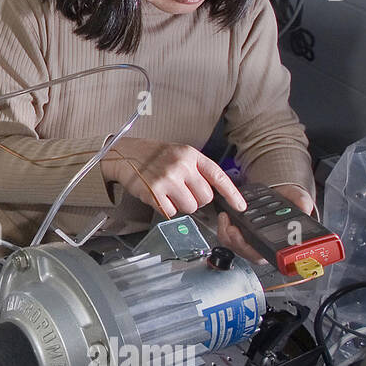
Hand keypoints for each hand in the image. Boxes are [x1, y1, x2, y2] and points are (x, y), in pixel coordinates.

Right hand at [100, 137, 246, 217]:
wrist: (125, 154)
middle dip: (196, 200)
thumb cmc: (154, 156)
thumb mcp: (179, 154)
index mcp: (191, 155)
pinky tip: (158, 196)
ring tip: (169, 193)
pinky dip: (165, 208)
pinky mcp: (154, 192)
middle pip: (205, 197)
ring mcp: (168, 179)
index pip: (218, 176)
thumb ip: (196, 170)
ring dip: (181, 205)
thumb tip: (213, 192)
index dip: (232, 194)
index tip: (240, 207)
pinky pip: (170, 212)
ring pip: (189, 207)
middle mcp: (182, 166)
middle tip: (183, 192)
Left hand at [216, 183, 314, 264]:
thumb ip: (302, 203)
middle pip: (245, 253)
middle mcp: (263, 246)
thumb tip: (304, 208)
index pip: (265, 255)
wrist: (281, 195)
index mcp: (278, 245)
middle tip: (232, 228)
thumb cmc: (291, 202)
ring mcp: (250, 241)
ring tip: (226, 218)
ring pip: (234, 246)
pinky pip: (228, 238)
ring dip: (226, 234)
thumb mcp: (299, 199)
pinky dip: (223, 228)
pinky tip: (226, 217)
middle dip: (235, 242)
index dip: (253, 251)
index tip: (246, 241)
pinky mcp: (240, 234)